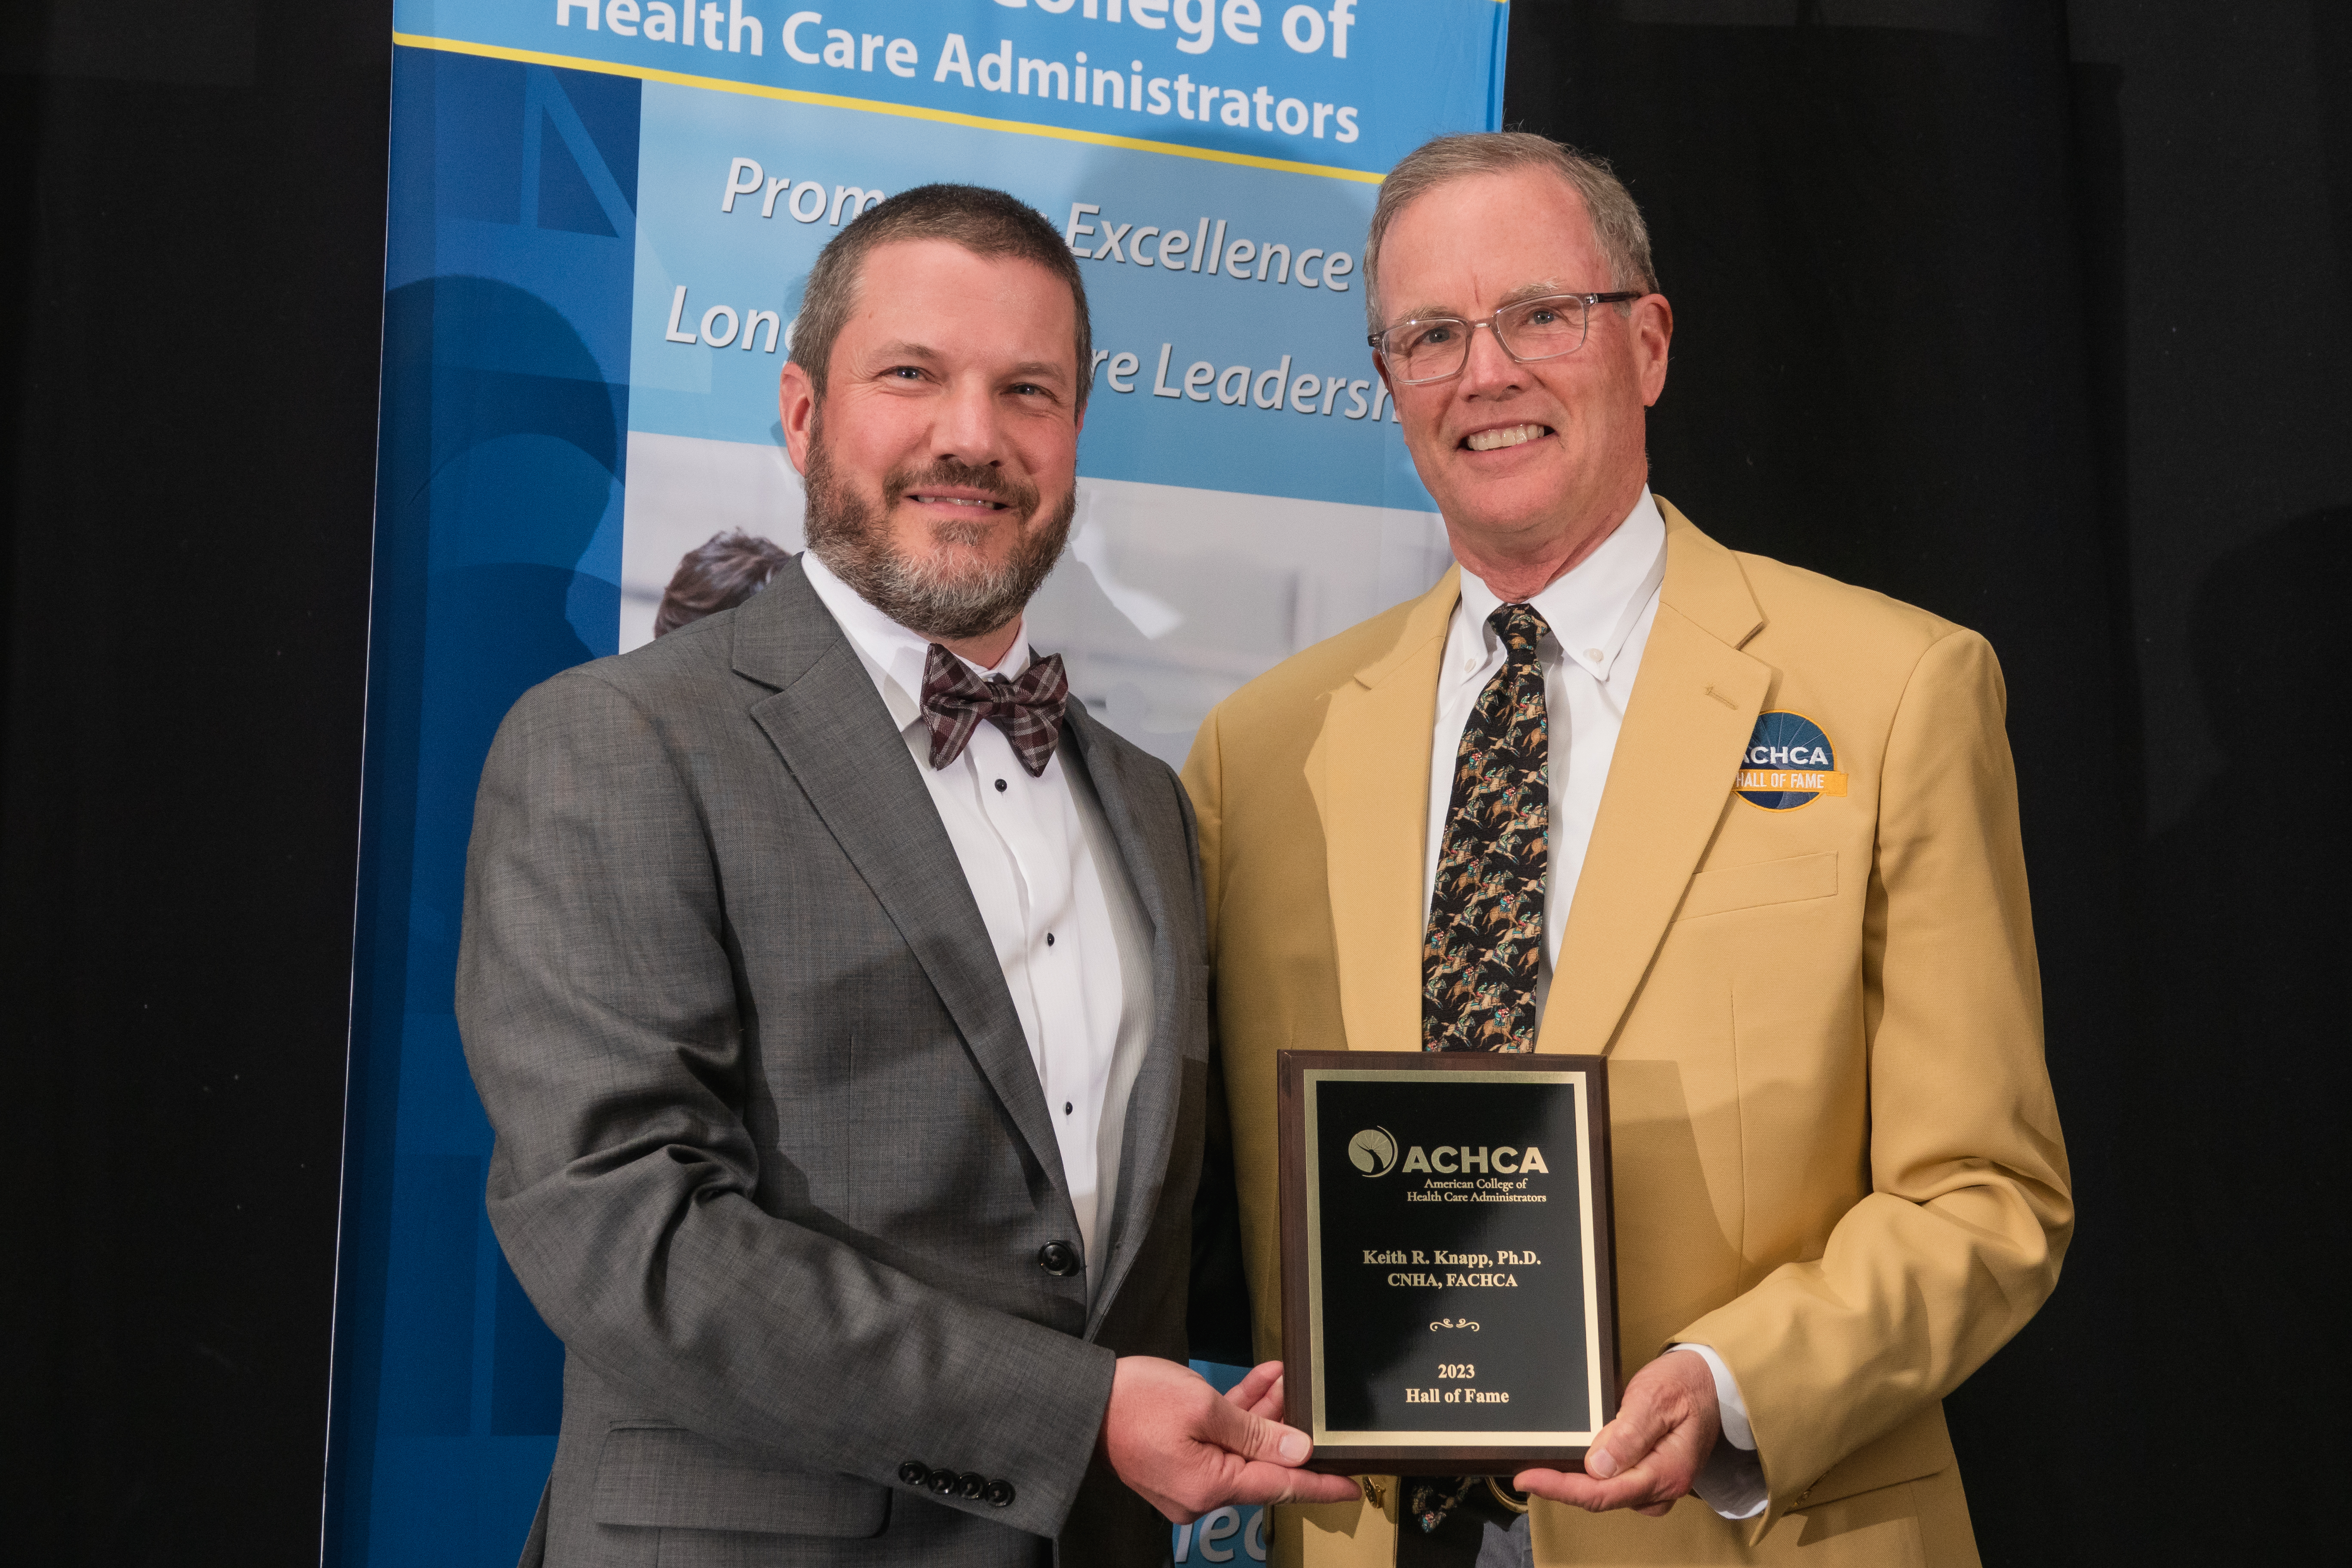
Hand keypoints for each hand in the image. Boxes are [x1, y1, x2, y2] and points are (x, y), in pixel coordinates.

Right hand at [1100, 1356, 1360, 1520]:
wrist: (1082, 1402)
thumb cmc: (1136, 1402)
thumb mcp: (1204, 1407)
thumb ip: (1255, 1431)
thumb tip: (1297, 1452)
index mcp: (1210, 1488)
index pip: (1280, 1487)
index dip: (1319, 1485)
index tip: (1351, 1486)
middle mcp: (1200, 1495)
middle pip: (1260, 1464)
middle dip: (1286, 1427)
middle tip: (1307, 1394)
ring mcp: (1185, 1482)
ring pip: (1240, 1449)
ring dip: (1262, 1415)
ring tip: (1283, 1376)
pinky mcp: (1174, 1464)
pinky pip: (1216, 1444)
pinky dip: (1235, 1417)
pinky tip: (1257, 1383)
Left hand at [1514, 1348, 1719, 1517]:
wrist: (1712, 1383)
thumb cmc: (1685, 1386)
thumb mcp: (1655, 1399)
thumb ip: (1628, 1434)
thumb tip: (1597, 1467)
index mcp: (1666, 1472)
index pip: (1603, 1492)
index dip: (1561, 1489)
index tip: (1528, 1478)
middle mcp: (1662, 1488)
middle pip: (1600, 1497)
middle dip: (1562, 1487)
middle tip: (1526, 1470)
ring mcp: (1657, 1486)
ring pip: (1605, 1493)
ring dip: (1574, 1483)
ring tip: (1543, 1466)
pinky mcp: (1650, 1478)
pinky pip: (1614, 1484)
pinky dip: (1590, 1476)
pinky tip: (1572, 1463)